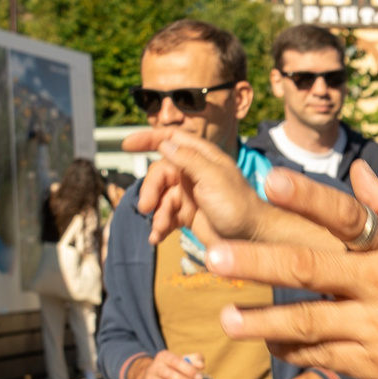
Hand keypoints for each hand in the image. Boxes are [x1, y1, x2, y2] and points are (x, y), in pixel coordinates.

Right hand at [128, 126, 328, 251]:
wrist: (252, 239)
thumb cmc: (238, 206)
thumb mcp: (212, 178)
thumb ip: (188, 159)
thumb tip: (164, 143)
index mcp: (202, 157)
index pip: (171, 139)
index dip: (148, 139)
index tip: (126, 145)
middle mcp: (195, 172)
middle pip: (160, 173)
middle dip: (151, 189)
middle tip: (146, 208)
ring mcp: (191, 194)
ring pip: (161, 197)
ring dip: (157, 213)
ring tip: (158, 229)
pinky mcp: (189, 215)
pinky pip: (166, 215)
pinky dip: (159, 225)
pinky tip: (157, 238)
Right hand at [136, 350, 206, 378]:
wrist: (148, 375)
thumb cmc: (172, 368)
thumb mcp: (182, 360)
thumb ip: (194, 360)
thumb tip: (201, 365)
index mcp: (164, 357)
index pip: (176, 362)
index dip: (189, 370)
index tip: (200, 378)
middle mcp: (155, 367)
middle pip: (170, 375)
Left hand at [194, 158, 377, 378]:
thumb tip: (358, 171)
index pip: (348, 217)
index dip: (309, 198)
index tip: (273, 182)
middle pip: (310, 269)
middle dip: (256, 263)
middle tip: (212, 255)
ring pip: (305, 323)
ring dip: (260, 320)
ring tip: (225, 317)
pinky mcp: (375, 369)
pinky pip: (320, 357)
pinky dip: (290, 349)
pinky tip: (268, 341)